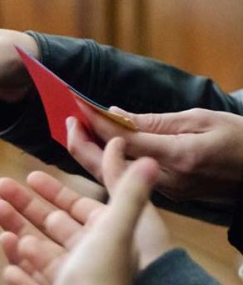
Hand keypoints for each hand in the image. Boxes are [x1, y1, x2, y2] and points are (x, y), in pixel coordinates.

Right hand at [0, 138, 167, 284]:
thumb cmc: (109, 276)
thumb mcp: (117, 226)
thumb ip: (124, 187)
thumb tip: (134, 147)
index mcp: (108, 237)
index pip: (78, 207)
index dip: (54, 191)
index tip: (30, 175)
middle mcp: (92, 258)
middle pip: (52, 227)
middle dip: (23, 207)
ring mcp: (74, 279)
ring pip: (39, 254)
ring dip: (16, 235)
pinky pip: (35, 284)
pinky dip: (21, 273)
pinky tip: (8, 267)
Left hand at [68, 103, 242, 203]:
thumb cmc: (240, 138)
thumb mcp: (200, 119)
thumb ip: (154, 121)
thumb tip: (114, 114)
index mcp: (179, 157)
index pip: (123, 139)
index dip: (96, 120)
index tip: (76, 101)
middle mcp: (167, 179)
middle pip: (109, 165)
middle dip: (81, 142)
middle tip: (67, 117)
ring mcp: (165, 190)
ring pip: (115, 174)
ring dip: (91, 151)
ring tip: (76, 126)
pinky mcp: (165, 192)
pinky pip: (128, 176)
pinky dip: (109, 159)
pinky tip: (100, 141)